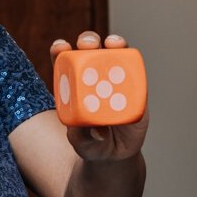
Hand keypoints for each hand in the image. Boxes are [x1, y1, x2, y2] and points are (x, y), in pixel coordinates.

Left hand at [49, 31, 148, 162]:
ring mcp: (117, 82)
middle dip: (88, 41)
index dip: (60, 51)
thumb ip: (78, 136)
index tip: (60, 47)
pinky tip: (129, 57)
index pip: (64, 63)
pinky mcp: (136, 90)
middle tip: (87, 45)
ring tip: (112, 43)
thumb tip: (80, 127)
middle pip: (90, 52)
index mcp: (74, 85)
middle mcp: (95, 78)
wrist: (117, 155)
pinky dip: (132, 63)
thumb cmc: (93, 145)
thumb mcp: (82, 145)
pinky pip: (135, 73)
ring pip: (115, 55)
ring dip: (113, 43)